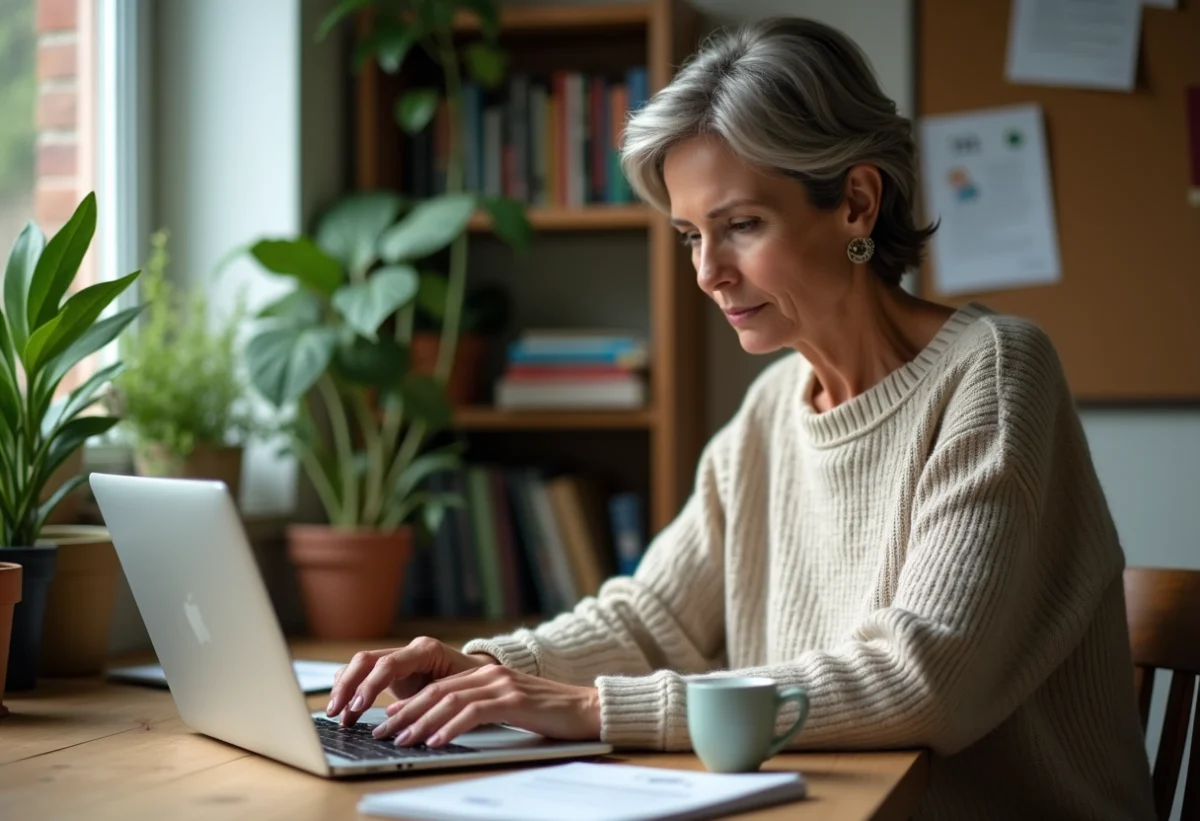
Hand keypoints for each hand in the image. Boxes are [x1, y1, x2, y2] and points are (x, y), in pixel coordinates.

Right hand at [326, 636, 497, 725]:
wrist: (479, 673)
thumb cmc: (472, 683)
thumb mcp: (457, 692)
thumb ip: (433, 701)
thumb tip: (409, 722)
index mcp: (425, 650)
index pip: (388, 664)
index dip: (370, 685)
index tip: (357, 707)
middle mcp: (408, 650)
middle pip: (365, 660)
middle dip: (346, 685)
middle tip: (335, 712)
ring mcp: (398, 657)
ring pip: (359, 665)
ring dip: (344, 689)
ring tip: (338, 715)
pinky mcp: (391, 670)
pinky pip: (363, 674)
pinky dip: (351, 690)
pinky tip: (346, 710)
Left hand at [370, 664, 600, 747]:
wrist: (586, 709)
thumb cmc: (548, 713)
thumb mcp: (507, 706)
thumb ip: (479, 707)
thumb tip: (444, 725)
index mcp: (485, 674)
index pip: (437, 687)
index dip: (410, 703)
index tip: (388, 720)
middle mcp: (490, 674)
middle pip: (436, 691)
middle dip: (406, 713)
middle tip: (384, 733)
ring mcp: (501, 685)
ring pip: (449, 701)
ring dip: (421, 722)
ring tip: (402, 740)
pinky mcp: (513, 700)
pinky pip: (473, 713)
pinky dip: (450, 728)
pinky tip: (436, 741)